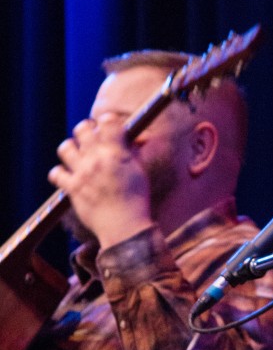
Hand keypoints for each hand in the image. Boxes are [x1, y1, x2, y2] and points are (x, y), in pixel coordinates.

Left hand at [48, 114, 152, 247]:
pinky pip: (56, 173)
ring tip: (79, 158)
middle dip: (88, 131)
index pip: (108, 121)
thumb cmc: (136, 200)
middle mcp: (97, 159)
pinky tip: (69, 178)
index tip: (109, 128)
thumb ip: (134, 151)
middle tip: (92, 141)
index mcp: (116, 153)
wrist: (125, 228)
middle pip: (82, 128)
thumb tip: (139, 137)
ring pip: (65, 147)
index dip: (108, 122)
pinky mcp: (72, 188)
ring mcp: (82, 173)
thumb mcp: (139, 171)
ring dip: (71, 150)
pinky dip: (60, 174)